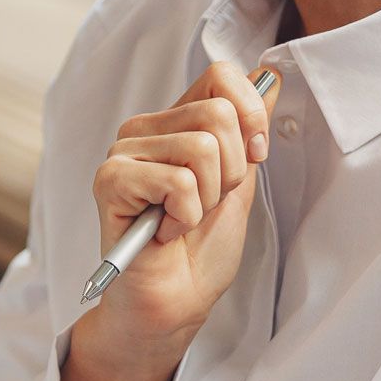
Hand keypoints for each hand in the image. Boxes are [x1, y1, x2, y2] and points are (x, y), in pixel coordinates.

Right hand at [64, 63, 280, 380]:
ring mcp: (124, 153)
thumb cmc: (201, 250)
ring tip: (183, 220)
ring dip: (207, 198)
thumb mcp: (239, 181)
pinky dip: (185, 215)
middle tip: (206, 204)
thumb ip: (249, 130)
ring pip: (201, 147)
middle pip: (218, 113)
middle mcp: (145, 129)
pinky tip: (165, 231)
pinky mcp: (110, 180)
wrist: (176, 303)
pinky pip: (177, 180)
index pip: (221, 76)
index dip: (251, 116)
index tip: (252, 158)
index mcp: (175, 121)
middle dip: (231, 170)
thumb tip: (270, 77)